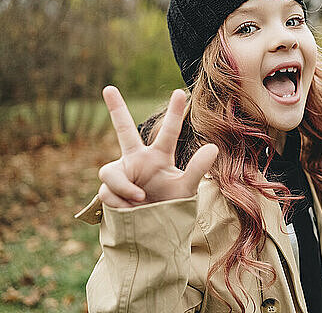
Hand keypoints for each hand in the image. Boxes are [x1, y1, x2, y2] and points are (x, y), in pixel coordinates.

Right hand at [97, 87, 218, 207]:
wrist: (154, 233)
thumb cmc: (172, 207)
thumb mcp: (186, 189)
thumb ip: (197, 168)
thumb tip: (213, 147)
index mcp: (159, 157)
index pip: (168, 133)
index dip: (174, 113)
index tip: (181, 92)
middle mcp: (138, 160)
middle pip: (124, 131)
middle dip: (116, 109)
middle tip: (109, 88)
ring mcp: (122, 175)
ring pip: (109, 172)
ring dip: (124, 187)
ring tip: (140, 199)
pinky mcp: (109, 190)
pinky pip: (109, 192)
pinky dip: (121, 202)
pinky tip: (132, 211)